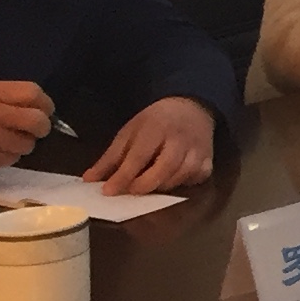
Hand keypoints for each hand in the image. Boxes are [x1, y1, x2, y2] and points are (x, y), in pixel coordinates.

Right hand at [0, 79, 53, 179]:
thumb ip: (5, 97)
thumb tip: (35, 106)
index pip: (33, 93)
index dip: (45, 102)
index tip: (45, 109)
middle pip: (37, 122)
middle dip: (41, 127)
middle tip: (35, 129)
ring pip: (26, 145)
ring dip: (23, 144)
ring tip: (9, 140)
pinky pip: (10, 160)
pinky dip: (7, 156)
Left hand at [84, 96, 216, 193]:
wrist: (192, 108)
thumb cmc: (156, 121)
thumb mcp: (130, 131)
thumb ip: (111, 157)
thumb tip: (89, 180)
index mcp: (157, 127)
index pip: (139, 156)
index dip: (123, 176)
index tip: (108, 191)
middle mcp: (180, 139)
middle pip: (164, 168)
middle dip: (144, 184)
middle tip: (129, 192)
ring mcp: (198, 151)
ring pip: (180, 177)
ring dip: (160, 187)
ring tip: (147, 186)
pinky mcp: (209, 161)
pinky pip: (195, 180)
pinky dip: (181, 185)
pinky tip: (171, 181)